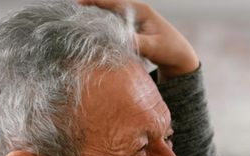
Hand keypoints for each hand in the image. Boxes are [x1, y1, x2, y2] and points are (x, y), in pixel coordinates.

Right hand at [77, 0, 198, 79]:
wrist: (180, 56)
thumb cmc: (170, 50)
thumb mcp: (154, 47)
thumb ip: (138, 43)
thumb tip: (120, 41)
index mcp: (139, 10)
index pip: (113, 1)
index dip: (94, 0)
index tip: (77, 2)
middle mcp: (133, 11)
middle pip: (106, 6)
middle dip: (88, 7)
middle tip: (69, 14)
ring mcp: (130, 20)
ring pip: (107, 16)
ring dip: (92, 17)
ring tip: (73, 21)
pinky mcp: (129, 30)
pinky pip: (111, 25)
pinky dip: (100, 28)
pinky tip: (88, 34)